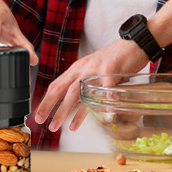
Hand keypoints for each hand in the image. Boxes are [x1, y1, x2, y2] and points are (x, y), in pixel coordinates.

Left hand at [32, 39, 149, 131]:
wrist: (132, 43)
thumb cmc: (113, 59)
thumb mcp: (92, 70)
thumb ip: (83, 84)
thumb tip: (72, 104)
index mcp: (76, 69)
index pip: (56, 86)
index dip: (46, 102)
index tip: (39, 116)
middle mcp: (83, 69)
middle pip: (63, 90)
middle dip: (53, 109)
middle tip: (48, 125)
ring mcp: (95, 69)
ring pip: (79, 92)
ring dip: (73, 112)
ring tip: (69, 128)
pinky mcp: (111, 69)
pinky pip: (106, 89)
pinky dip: (105, 103)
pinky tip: (104, 116)